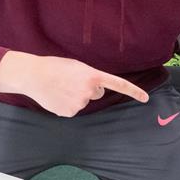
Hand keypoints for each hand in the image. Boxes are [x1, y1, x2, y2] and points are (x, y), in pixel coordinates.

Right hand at [0, 51, 148, 116]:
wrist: (34, 75)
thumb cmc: (55, 67)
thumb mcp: (76, 66)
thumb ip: (89, 77)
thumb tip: (93, 90)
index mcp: (93, 76)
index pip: (118, 85)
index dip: (133, 92)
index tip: (145, 99)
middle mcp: (89, 91)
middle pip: (97, 93)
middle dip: (88, 89)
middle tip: (71, 81)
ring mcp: (80, 104)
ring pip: (84, 101)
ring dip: (75, 96)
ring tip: (61, 88)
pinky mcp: (70, 112)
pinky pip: (73, 109)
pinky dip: (66, 104)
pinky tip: (57, 96)